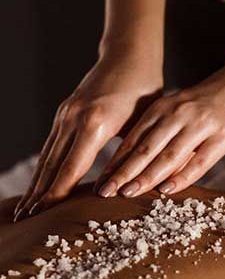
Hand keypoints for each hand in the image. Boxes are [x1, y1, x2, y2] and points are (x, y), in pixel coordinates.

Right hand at [13, 50, 162, 221]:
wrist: (130, 59)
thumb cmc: (145, 94)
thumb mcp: (143, 125)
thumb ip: (130, 154)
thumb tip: (126, 186)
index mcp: (94, 124)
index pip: (71, 167)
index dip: (58, 192)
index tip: (46, 214)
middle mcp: (73, 119)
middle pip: (51, 164)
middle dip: (39, 194)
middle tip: (25, 219)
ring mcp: (65, 115)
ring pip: (47, 156)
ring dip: (36, 184)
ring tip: (26, 208)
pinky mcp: (64, 114)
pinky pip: (51, 146)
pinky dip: (43, 167)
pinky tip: (38, 184)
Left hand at [91, 65, 224, 198]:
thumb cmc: (215, 99)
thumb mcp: (184, 109)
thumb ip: (165, 130)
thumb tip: (144, 162)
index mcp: (164, 108)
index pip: (133, 140)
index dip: (114, 162)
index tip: (98, 182)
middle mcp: (178, 115)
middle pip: (144, 149)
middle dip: (122, 172)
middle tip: (103, 192)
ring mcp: (200, 125)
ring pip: (168, 156)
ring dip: (146, 177)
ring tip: (127, 193)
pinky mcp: (223, 136)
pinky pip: (199, 161)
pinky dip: (182, 177)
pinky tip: (167, 190)